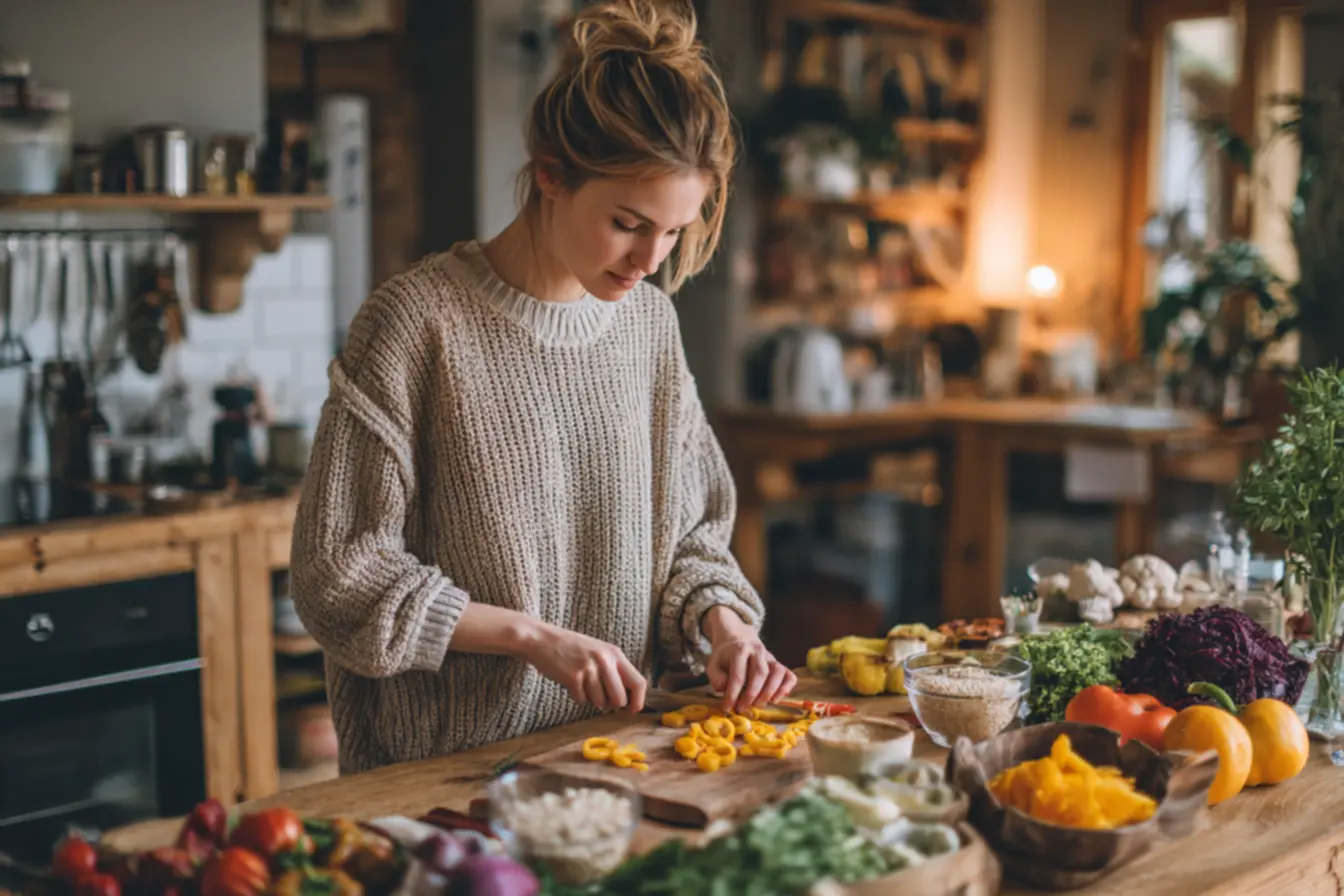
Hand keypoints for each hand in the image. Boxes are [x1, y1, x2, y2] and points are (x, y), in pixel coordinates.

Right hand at [523, 624, 647, 712]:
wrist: (542, 640)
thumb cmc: (572, 649)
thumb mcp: (599, 652)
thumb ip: (614, 671)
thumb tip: (627, 699)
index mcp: (615, 654)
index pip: (639, 683)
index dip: (637, 702)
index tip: (630, 710)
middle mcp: (605, 660)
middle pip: (620, 699)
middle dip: (611, 705)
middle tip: (600, 697)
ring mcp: (589, 668)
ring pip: (600, 703)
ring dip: (591, 699)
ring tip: (582, 682)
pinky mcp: (573, 677)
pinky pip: (581, 700)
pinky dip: (576, 696)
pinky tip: (571, 682)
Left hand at [705, 637, 796, 713]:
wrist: (738, 640)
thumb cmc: (725, 657)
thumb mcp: (713, 664)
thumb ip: (715, 677)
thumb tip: (724, 688)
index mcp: (740, 649)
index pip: (738, 674)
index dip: (733, 694)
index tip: (727, 707)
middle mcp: (758, 650)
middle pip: (760, 673)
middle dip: (751, 694)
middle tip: (742, 708)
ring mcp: (771, 657)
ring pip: (777, 672)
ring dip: (769, 692)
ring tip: (758, 705)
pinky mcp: (779, 664)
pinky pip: (789, 675)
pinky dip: (786, 689)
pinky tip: (775, 699)